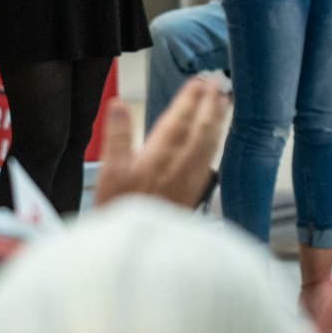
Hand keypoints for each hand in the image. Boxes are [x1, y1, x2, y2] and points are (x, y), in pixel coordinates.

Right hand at [93, 76, 227, 208]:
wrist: (138, 251)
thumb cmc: (119, 211)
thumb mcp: (108, 173)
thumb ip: (116, 137)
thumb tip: (118, 105)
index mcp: (159, 157)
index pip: (178, 121)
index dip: (189, 100)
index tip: (199, 81)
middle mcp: (179, 167)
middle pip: (201, 130)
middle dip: (209, 106)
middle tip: (217, 86)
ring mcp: (189, 181)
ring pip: (208, 146)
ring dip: (216, 122)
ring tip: (223, 105)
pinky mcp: (192, 194)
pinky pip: (208, 161)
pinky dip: (213, 144)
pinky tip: (214, 142)